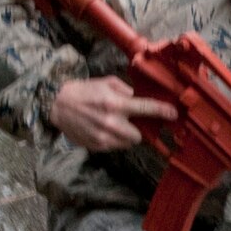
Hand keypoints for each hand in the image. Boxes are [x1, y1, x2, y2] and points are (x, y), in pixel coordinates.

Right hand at [49, 75, 178, 151]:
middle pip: (139, 135)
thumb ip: (126, 91)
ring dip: (126, 135)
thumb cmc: (84, 91)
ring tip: (114, 125)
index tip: (174, 114)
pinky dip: (115, 140)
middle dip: (137, 128)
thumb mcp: (107, 83)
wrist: (57, 105)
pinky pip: (116, 147)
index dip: (162, 111)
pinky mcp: (97, 146)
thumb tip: (141, 99)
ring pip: (128, 143)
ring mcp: (104, 137)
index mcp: (115, 103)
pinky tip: (103, 129)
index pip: (146, 108)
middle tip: (129, 121)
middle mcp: (111, 122)